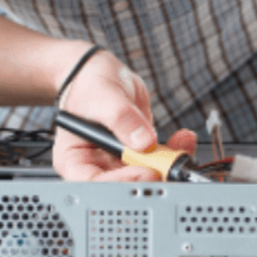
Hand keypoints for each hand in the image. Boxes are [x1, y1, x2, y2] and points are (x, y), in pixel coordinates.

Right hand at [51, 47, 197, 180]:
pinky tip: (182, 140)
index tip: (144, 171)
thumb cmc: (88, 84)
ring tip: (178, 147)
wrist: (102, 73)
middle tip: (167, 164)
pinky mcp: (139, 152)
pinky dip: (174, 152)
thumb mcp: (102, 97)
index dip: (120, 182)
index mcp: (74, 158)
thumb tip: (143, 141)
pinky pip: (159, 160)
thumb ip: (121, 118)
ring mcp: (119, 160)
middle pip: (123, 183)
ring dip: (167, 164)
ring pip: (145, 174)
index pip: (94, 182)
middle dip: (149, 176)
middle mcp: (96, 164)